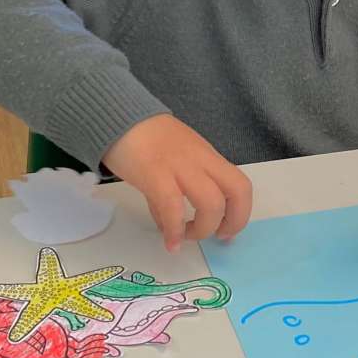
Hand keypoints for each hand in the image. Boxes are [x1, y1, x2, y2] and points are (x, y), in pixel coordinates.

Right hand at [104, 115, 252, 251]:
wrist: (116, 114)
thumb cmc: (143, 137)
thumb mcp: (172, 160)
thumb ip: (176, 190)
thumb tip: (171, 226)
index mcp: (207, 156)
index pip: (240, 184)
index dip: (240, 213)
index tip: (227, 231)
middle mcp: (200, 160)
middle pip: (237, 191)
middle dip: (232, 222)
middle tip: (215, 236)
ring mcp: (179, 165)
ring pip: (211, 202)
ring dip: (202, 229)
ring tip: (185, 237)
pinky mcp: (154, 172)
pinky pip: (172, 206)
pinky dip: (174, 231)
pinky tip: (169, 243)